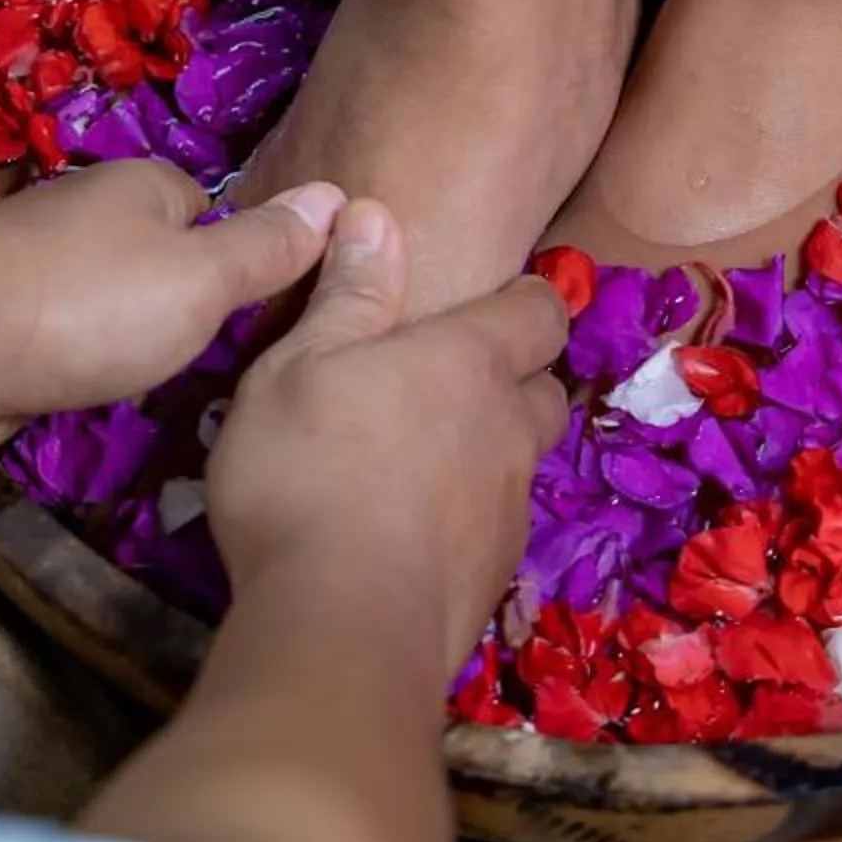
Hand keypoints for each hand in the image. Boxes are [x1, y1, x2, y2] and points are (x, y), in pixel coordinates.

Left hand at [0, 161, 341, 449]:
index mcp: (149, 190)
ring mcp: (48, 275)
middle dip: (191, 318)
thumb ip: (268, 249)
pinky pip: (71, 349)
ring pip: (119, 314)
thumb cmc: (83, 304)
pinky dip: (84, 374)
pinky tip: (100, 409)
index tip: (277, 327)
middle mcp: (97, 222)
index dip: (253, 270)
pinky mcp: (9, 328)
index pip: (225, 220)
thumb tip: (339, 195)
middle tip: (235, 379)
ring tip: (176, 404)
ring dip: (135, 354)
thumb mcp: (200, 280)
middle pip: (171, 268)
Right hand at [204, 198, 569, 669]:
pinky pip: (492, 530)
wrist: (344, 626)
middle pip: (543, 390)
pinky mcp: (492, 580)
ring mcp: (508, 512)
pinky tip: (407, 536)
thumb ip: (347, 296)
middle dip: (514, 380)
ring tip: (421, 465)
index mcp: (469, 361)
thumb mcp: (298, 366)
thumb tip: (375, 215)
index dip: (524, 301)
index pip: (539, 311)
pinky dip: (463, 522)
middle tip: (449, 385)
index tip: (494, 301)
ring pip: (520, 465)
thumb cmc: (309, 472)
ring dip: (488, 455)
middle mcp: (508, 430)